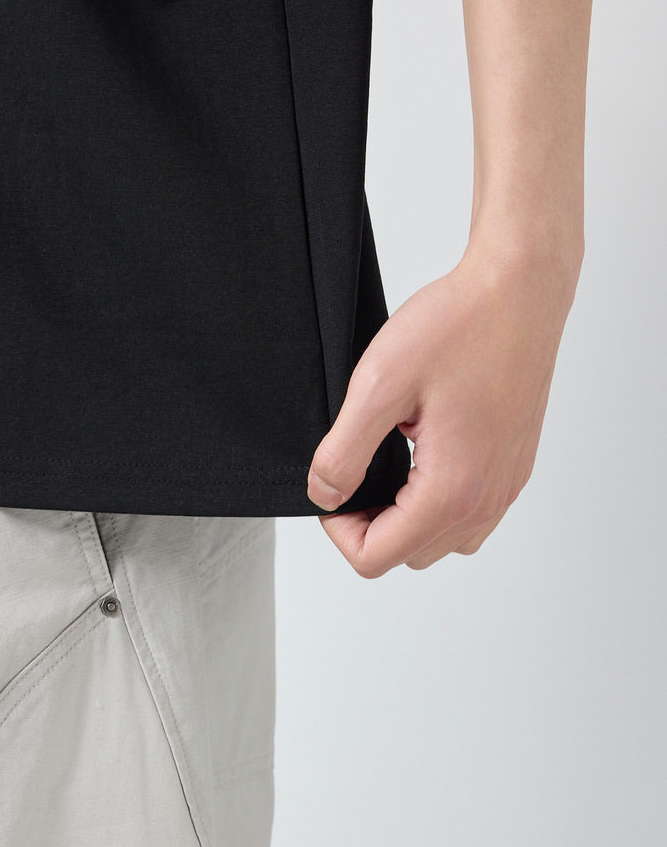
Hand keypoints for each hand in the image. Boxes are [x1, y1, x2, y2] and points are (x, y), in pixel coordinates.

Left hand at [306, 237, 580, 576]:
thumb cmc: (460, 326)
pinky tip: (423, 454)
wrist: (520, 290)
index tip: (333, 483)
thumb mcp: (379, 386)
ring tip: (390, 462)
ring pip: (442, 541)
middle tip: (356, 469)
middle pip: (408, 555)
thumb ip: (344, 452)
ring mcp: (506, 486)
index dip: (337, 528)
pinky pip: (470, 515)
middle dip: (370, 524)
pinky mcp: (514, 468)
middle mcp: (487, 500)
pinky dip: (437, 503)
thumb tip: (325, 495)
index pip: (375, 557)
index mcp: (452, 491)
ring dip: (405, 518)